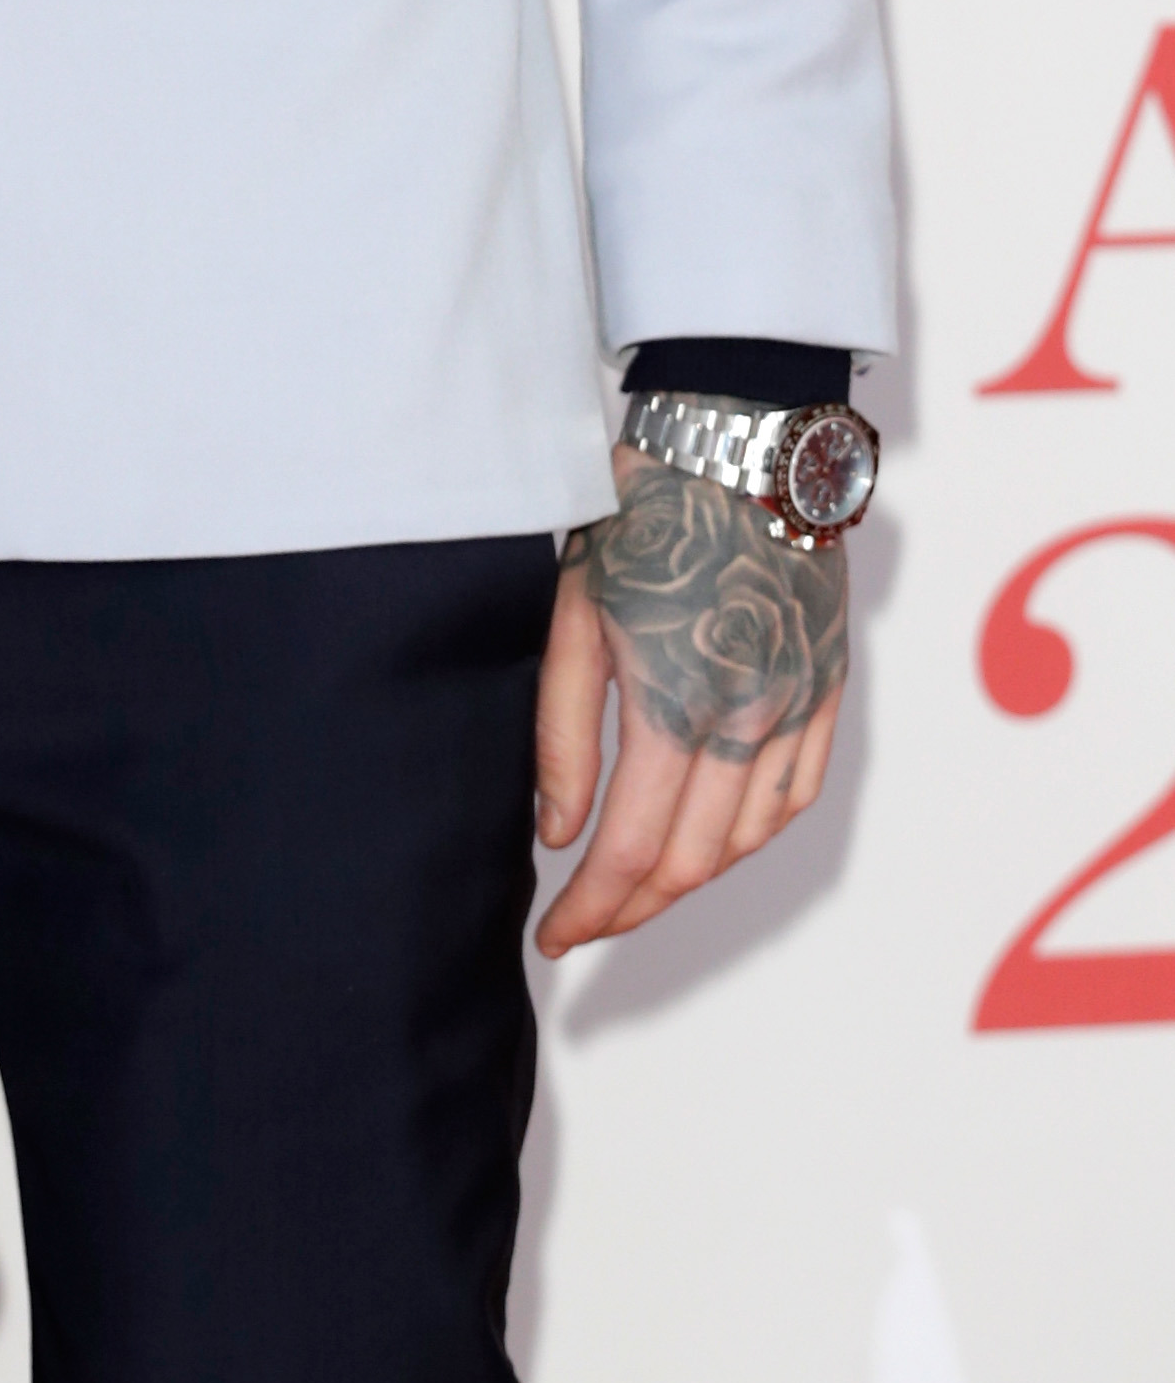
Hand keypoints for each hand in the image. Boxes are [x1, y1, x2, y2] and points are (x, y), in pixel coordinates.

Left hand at [533, 441, 848, 955]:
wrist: (739, 446)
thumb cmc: (642, 519)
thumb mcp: (574, 615)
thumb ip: (564, 734)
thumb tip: (558, 834)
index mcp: (676, 702)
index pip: (632, 849)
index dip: (591, 908)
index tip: (554, 936)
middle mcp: (750, 719)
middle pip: (694, 863)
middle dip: (632, 908)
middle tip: (582, 924)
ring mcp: (799, 708)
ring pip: (749, 841)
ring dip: (691, 880)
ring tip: (635, 887)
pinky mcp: (828, 688)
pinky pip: (798, 797)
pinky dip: (752, 838)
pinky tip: (713, 843)